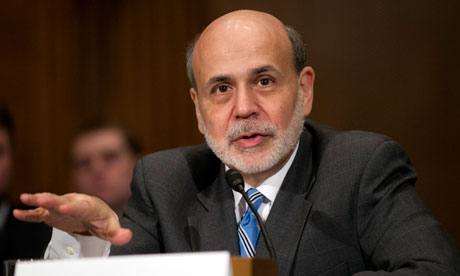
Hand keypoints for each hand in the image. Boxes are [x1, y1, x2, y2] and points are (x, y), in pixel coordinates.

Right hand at [13, 192, 131, 245]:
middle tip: (42, 199)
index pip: (81, 206)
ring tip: (25, 199)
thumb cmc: (103, 220)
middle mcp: (73, 203)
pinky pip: (40, 213)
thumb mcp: (112, 228)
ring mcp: (61, 207)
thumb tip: (128, 236)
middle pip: (62, 200)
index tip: (66, 208)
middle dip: (52, 200)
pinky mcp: (52, 214)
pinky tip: (19, 213)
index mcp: (89, 206)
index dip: (74, 207)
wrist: (94, 215)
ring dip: (37, 200)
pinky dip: (29, 213)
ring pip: (48, 203)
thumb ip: (118, 233)